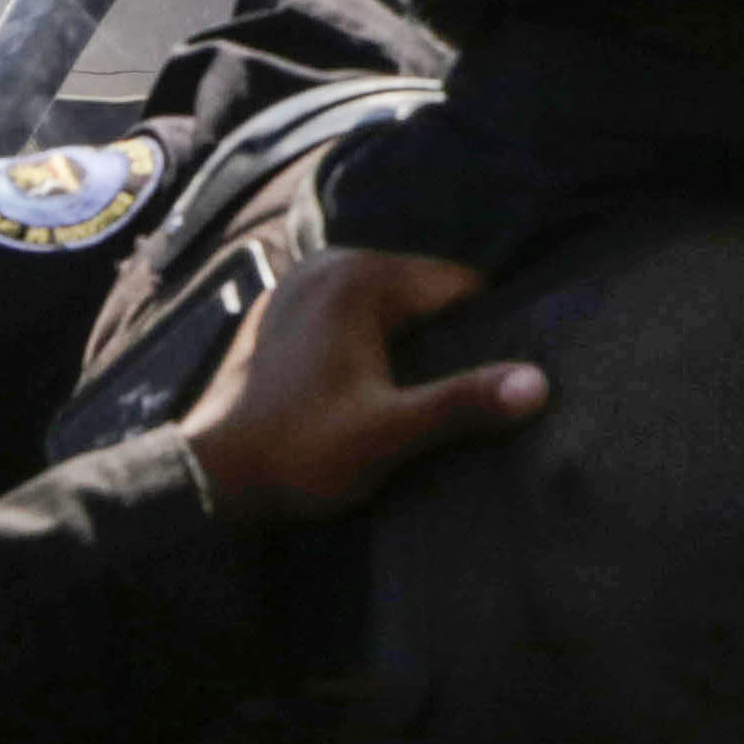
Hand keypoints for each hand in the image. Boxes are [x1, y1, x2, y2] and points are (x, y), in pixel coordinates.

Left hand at [179, 247, 546, 522]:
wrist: (202, 480)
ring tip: (403, 391)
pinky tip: (357, 384)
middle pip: (422, 291)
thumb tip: (541, 384)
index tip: (484, 378)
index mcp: (363, 277)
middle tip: (445, 390)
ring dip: (401, 339)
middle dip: (441, 335)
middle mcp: (329, 263)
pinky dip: (362, 340)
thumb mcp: (389, 434)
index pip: (460, 285)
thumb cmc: (298, 453)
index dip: (483, 332)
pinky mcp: (277, 311)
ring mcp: (297, 284)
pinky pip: (346, 314)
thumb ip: (464, 402)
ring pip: (384, 303)